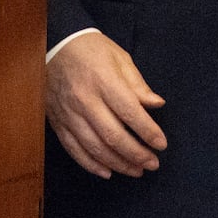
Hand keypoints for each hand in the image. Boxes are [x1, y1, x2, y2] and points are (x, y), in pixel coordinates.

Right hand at [45, 32, 166, 178]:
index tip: (162, 144)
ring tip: (136, 171)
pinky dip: (91, 164)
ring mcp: (69, 114)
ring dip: (118, 163)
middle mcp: (85, 100)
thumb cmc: (92, 50)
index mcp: (104, 80)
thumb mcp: (120, 58)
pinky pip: (74, 149)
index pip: (130, 112)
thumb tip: (157, 105)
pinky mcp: (58, 122)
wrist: (55, 45)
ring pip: (94, 147)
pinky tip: (107, 172)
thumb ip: (138, 85)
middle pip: (113, 136)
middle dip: (136, 154)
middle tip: (153, 164)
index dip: (148, 132)